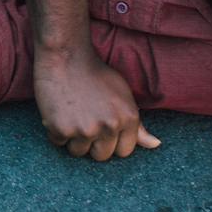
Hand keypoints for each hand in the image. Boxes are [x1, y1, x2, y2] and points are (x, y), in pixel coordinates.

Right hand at [32, 48, 160, 161]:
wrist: (65, 56)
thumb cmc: (95, 73)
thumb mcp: (123, 95)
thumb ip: (138, 125)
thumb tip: (156, 145)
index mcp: (129, 118)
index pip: (124, 151)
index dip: (111, 140)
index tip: (101, 125)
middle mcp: (110, 126)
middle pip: (101, 156)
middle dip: (92, 142)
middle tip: (84, 119)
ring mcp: (85, 129)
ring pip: (78, 152)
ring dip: (72, 138)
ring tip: (71, 114)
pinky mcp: (62, 129)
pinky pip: (58, 142)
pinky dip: (55, 130)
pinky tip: (58, 110)